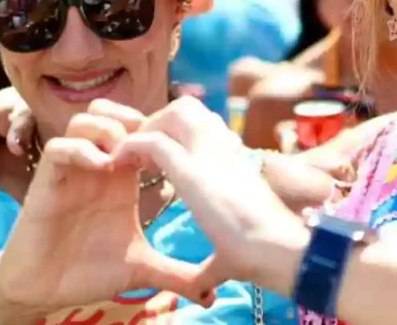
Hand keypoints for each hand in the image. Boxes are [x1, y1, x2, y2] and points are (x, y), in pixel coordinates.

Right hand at [0, 100, 208, 319]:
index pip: (139, 131)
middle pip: (111, 113)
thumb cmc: (88, 273)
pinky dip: (81, 149)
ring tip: (125, 156)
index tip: (178, 148)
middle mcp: (96, 167)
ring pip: (84, 120)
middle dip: (133, 119)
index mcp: (122, 178)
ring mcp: (70, 171)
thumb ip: (175, 273)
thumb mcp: (141, 269)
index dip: (158, 130)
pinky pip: (58, 147)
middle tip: (150, 144)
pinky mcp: (46, 182)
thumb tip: (211, 294)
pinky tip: (103, 168)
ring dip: (107, 129)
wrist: (44, 291)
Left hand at [114, 97, 307, 288]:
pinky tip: (119, 164)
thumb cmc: (264, 254)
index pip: (202, 125)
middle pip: (187, 107)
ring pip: (173, 112)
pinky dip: (131, 147)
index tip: (157, 160)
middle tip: (143, 153)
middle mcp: (224, 147)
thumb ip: (215, 264)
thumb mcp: (233, 250)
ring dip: (148, 128)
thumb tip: (206, 289)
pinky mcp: (192, 170)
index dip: (176, 134)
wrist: (278, 249)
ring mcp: (210, 153)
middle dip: (160, 122)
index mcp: (236, 159)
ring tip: (134, 156)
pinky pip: (152, 141)